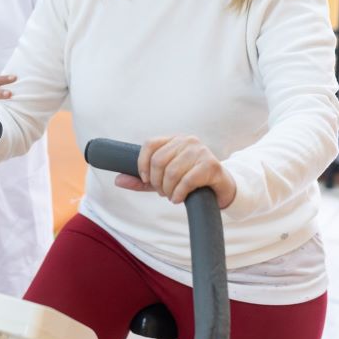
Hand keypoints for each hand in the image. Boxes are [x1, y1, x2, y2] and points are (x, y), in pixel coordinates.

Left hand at [114, 135, 236, 208]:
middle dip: (157, 182)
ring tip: (172, 196)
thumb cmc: (190, 182)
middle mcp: (188, 140)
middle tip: (162, 192)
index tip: (146, 180)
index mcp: (175, 139)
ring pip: (172, 171)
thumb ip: (142, 180)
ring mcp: (201, 151)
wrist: (221, 190)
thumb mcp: (163, 180)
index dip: (142, 164)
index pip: (150, 144)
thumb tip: (117, 180)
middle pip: (159, 160)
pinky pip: (187, 180)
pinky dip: (178, 193)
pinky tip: (179, 199)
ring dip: (168, 190)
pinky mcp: (211, 165)